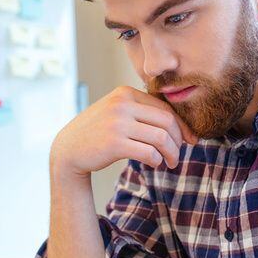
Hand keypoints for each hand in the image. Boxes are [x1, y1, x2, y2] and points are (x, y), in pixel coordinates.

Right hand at [50, 86, 197, 178]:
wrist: (69, 149)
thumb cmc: (98, 133)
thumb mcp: (117, 113)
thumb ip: (141, 112)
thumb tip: (179, 126)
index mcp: (125, 93)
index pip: (164, 108)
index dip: (182, 126)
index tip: (189, 140)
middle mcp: (121, 104)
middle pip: (166, 121)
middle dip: (179, 141)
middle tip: (179, 155)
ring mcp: (117, 123)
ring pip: (161, 138)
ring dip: (172, 154)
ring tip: (171, 163)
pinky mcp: (114, 143)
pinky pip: (149, 152)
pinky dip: (157, 160)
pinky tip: (154, 164)